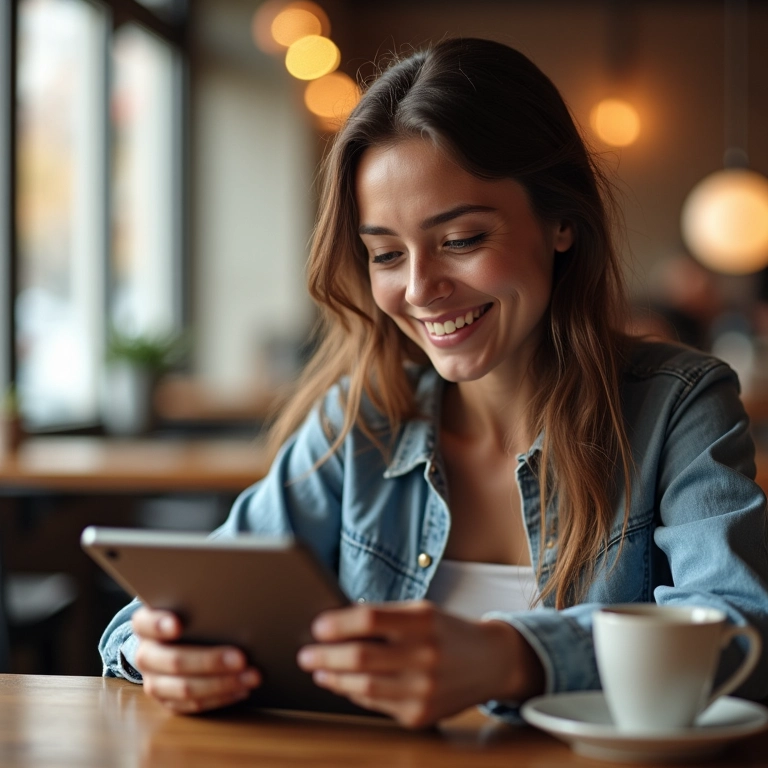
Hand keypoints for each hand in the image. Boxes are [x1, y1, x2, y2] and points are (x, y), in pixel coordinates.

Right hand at [131, 606, 260, 713]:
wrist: (171, 641)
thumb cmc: (188, 615)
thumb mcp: (187, 604)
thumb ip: (198, 604)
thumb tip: (231, 604)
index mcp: (144, 626)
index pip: (145, 623)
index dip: (159, 625)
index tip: (178, 624)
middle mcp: (145, 655)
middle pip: (174, 661)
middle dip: (210, 661)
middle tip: (242, 658)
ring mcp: (154, 681)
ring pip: (185, 689)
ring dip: (222, 684)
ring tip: (251, 676)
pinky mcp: (167, 701)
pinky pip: (194, 705)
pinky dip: (221, 698)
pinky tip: (242, 689)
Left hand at [296, 600, 543, 727]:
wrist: (490, 662)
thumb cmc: (447, 631)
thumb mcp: (421, 612)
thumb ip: (384, 617)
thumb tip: (334, 625)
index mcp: (423, 621)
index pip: (370, 618)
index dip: (338, 623)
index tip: (316, 626)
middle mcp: (425, 656)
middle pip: (361, 657)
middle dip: (325, 656)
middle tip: (305, 654)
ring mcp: (423, 690)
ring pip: (363, 686)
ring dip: (333, 678)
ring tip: (319, 670)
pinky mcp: (420, 716)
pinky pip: (375, 704)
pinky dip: (354, 693)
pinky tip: (343, 683)